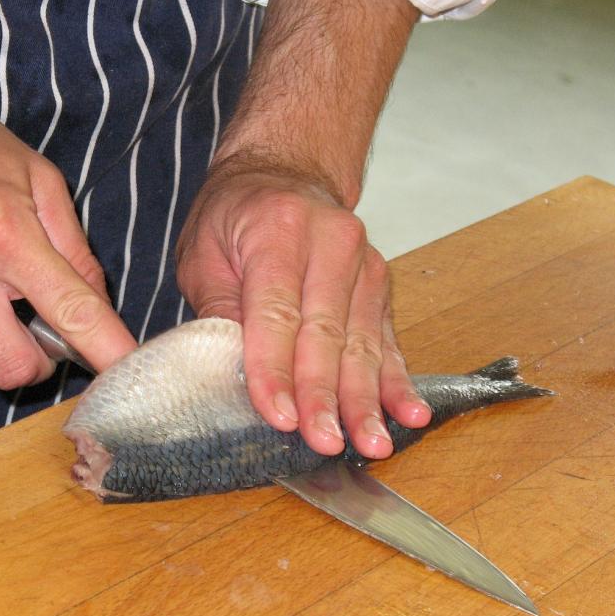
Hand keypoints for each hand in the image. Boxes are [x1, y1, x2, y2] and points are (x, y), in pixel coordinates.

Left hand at [176, 158, 430, 458]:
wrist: (284, 171)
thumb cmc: (234, 217)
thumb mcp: (204, 253)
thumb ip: (219, 310)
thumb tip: (231, 373)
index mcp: (278, 230)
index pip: (277, 314)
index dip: (276, 370)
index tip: (280, 417)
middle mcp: (331, 243)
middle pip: (326, 334)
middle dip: (325, 395)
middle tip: (325, 442)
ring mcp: (364, 265)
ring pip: (362, 343)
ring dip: (367, 400)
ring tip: (372, 444)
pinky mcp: (380, 286)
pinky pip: (388, 340)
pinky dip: (397, 382)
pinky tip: (411, 414)